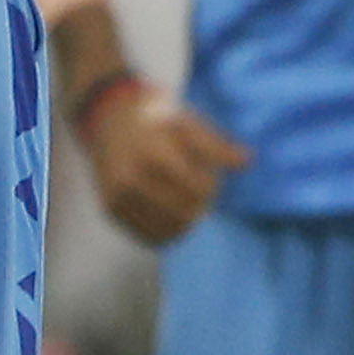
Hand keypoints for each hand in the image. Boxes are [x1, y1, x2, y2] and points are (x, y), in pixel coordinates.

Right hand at [80, 84, 249, 246]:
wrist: (106, 120)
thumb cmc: (154, 119)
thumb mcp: (186, 121)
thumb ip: (216, 144)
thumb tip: (247, 162)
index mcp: (153, 153)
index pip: (197, 189)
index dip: (211, 187)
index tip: (210, 177)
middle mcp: (131, 178)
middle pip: (184, 212)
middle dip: (200, 205)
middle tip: (200, 194)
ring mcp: (118, 196)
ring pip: (167, 228)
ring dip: (186, 222)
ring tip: (187, 205)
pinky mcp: (110, 209)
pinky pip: (146, 235)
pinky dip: (165, 233)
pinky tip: (173, 221)